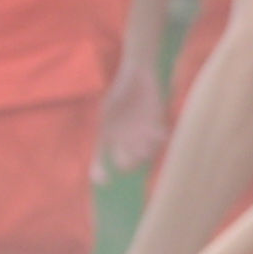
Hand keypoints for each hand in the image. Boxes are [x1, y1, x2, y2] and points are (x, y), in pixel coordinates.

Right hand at [95, 54, 166, 181]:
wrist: (138, 73)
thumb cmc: (119, 91)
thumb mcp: (105, 112)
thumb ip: (101, 131)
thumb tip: (93, 151)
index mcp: (108, 135)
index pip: (101, 160)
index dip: (99, 172)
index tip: (103, 180)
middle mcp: (125, 139)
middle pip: (127, 164)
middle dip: (128, 163)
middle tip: (128, 155)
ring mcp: (142, 134)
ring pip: (145, 156)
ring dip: (144, 153)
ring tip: (144, 142)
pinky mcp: (157, 125)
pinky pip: (159, 141)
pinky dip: (158, 141)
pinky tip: (156, 132)